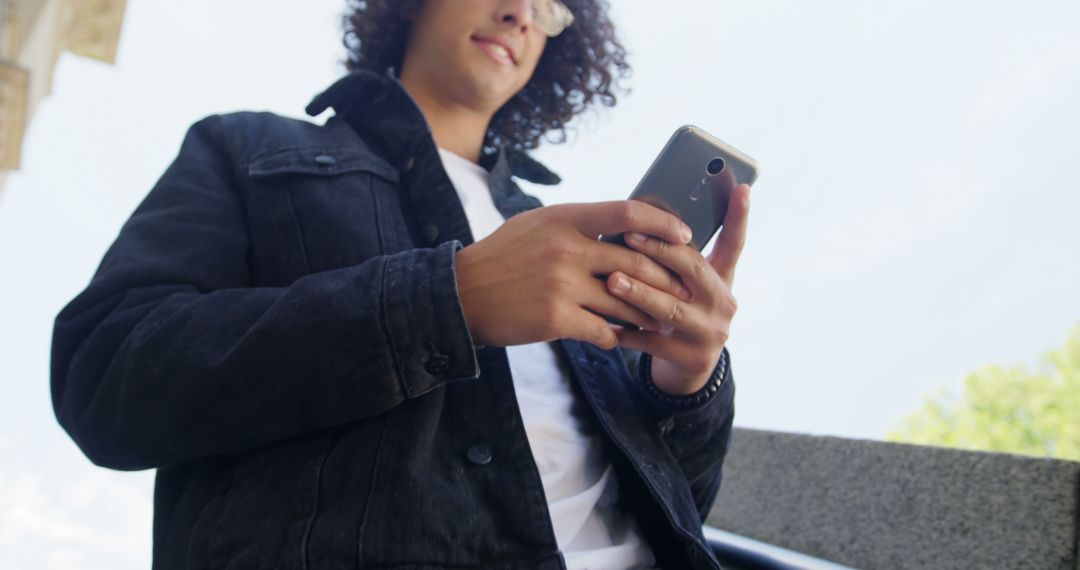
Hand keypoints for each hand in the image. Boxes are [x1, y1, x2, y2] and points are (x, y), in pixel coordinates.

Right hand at [456, 201, 693, 348]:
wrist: (461, 295)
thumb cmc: (503, 257)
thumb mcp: (538, 224)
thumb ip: (580, 224)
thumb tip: (626, 227)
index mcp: (565, 218)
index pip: (628, 214)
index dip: (663, 224)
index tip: (684, 235)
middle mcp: (566, 248)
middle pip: (636, 263)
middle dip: (665, 280)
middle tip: (682, 291)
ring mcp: (561, 285)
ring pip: (625, 302)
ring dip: (647, 314)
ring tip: (659, 319)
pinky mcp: (555, 319)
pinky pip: (603, 331)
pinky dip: (615, 337)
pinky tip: (617, 338)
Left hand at [607, 184, 750, 395]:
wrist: (688, 365)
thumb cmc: (680, 309)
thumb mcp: (689, 283)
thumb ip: (677, 256)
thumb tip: (644, 215)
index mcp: (723, 277)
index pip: (735, 241)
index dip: (740, 215)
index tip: (740, 187)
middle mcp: (723, 302)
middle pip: (693, 269)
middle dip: (659, 251)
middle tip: (629, 236)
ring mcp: (710, 332)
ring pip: (671, 309)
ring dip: (639, 293)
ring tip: (612, 280)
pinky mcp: (692, 358)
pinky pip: (653, 342)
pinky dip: (627, 332)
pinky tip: (605, 324)